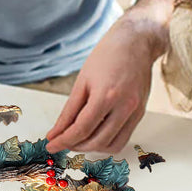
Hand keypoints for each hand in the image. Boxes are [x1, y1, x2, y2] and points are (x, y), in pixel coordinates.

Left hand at [45, 14, 166, 152]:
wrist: (136, 42)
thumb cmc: (107, 56)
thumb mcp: (82, 81)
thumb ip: (69, 111)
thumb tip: (56, 132)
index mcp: (106, 95)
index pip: (82, 129)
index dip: (64, 140)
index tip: (51, 145)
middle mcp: (124, 107)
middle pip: (97, 140)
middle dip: (76, 145)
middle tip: (62, 141)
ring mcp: (135, 112)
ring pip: (112, 145)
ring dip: (92, 148)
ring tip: (78, 139)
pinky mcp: (140, 114)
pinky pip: (123, 138)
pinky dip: (106, 142)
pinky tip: (94, 135)